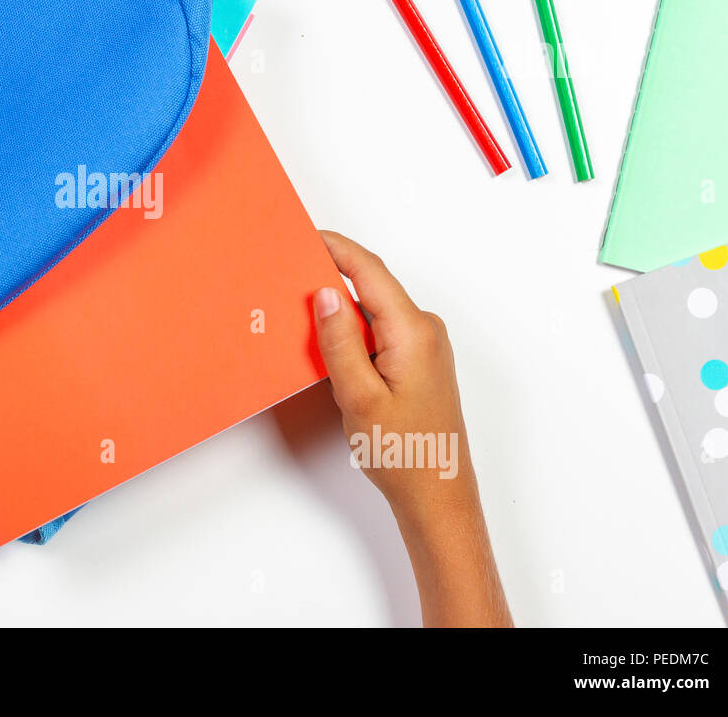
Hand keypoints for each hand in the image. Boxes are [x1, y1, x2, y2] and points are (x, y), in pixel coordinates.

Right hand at [312, 231, 510, 626]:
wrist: (437, 494)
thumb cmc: (404, 454)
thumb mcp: (359, 396)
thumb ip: (339, 341)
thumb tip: (325, 293)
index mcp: (413, 332)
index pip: (369, 270)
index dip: (335, 247)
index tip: (306, 234)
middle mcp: (424, 331)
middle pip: (372, 285)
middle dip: (331, 273)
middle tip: (290, 270)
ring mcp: (424, 345)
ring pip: (374, 308)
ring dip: (340, 306)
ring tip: (300, 308)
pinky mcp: (418, 360)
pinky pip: (380, 328)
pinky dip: (352, 328)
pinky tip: (327, 341)